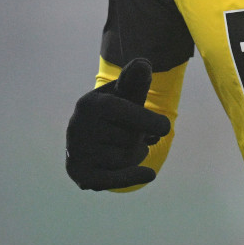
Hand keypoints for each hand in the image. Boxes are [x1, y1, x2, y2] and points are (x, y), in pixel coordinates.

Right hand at [65, 58, 171, 190]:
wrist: (91, 136)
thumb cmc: (116, 110)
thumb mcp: (125, 93)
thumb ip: (136, 80)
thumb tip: (143, 65)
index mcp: (89, 103)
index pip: (118, 110)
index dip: (145, 119)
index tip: (165, 128)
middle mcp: (78, 127)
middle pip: (127, 138)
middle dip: (140, 137)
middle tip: (136, 133)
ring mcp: (78, 152)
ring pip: (125, 158)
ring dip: (137, 154)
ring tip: (128, 146)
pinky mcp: (81, 174)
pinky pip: (113, 179)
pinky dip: (133, 178)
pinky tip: (150, 174)